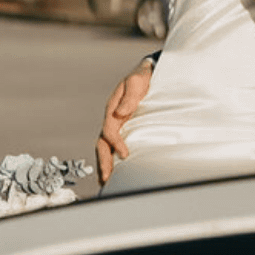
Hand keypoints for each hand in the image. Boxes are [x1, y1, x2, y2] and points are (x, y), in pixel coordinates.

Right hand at [96, 60, 153, 183]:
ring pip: (107, 148)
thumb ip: (130, 95)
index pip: (110, 130)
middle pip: (103, 144)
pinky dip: (115, 159)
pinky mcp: (127, 129)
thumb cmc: (144, 76)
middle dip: (104, 161)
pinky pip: (117, 146)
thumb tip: (121, 112)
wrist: (152, 72)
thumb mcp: (138, 80)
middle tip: (108, 178)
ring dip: (107, 164)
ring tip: (109, 181)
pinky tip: (120, 172)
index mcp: (113, 109)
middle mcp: (113, 119)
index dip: (115, 143)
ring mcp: (119, 125)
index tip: (125, 154)